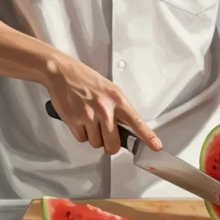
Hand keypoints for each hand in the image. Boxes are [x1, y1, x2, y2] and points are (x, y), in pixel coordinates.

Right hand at [45, 57, 161, 154]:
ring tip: (88, 120)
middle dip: (109, 146)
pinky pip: (82, 139)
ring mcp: (89, 115)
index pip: (136, 121)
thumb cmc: (86, 80)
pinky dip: (81, 133)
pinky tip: (79, 120)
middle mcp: (105, 109)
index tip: (156, 146)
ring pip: (96, 143)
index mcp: (117, 100)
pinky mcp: (74, 120)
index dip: (148, 136)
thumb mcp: (110, 90)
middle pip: (113, 144)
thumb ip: (119, 109)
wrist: (62, 73)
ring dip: (93, 137)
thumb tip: (126, 129)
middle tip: (106, 138)